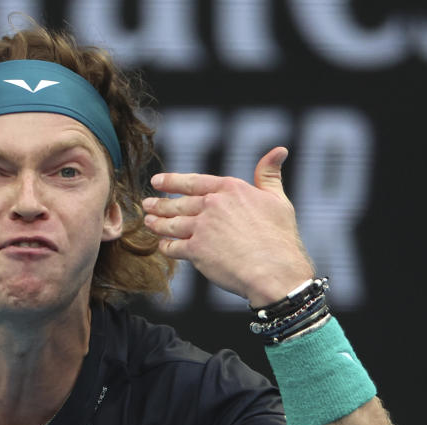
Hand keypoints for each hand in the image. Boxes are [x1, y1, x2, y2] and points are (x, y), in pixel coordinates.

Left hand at [142, 147, 313, 306]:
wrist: (275, 271)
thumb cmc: (280, 237)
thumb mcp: (278, 199)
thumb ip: (269, 175)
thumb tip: (279, 150)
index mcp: (230, 189)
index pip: (193, 181)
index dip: (172, 181)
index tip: (157, 181)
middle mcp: (212, 205)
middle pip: (178, 203)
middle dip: (159, 204)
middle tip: (147, 204)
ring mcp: (201, 227)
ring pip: (171, 224)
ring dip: (157, 223)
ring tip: (148, 222)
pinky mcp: (195, 250)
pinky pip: (173, 247)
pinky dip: (166, 246)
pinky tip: (162, 246)